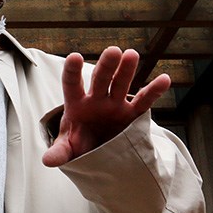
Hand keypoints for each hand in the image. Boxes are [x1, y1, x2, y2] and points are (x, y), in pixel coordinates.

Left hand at [42, 47, 170, 166]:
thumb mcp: (67, 147)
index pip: (72, 84)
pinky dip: (154, 91)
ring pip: (121, 84)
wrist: (96, 149)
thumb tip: (48, 161)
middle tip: (112, 51)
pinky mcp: (131, 114)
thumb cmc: (77, 142)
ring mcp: (115, 104)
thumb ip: (60, 151)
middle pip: (100, 80)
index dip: (72, 71)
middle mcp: (96, 100)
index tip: (74, 57)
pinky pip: (144, 101)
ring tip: (131, 54)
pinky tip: (165, 79)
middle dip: (106, 66)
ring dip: (126, 71)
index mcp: (76, 104)